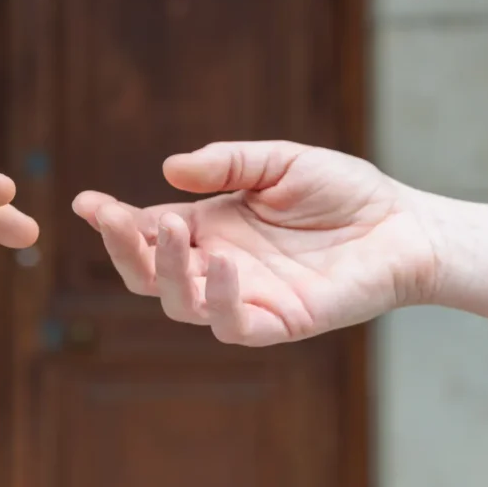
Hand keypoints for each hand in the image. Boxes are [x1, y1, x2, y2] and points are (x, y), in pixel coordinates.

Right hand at [73, 141, 439, 345]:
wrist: (403, 224)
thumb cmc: (340, 192)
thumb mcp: (278, 162)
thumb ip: (227, 164)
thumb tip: (169, 169)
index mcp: (207, 227)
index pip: (145, 229)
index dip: (112, 220)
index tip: (85, 202)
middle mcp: (214, 265)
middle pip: (146, 273)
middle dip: (123, 248)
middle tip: (115, 218)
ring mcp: (242, 297)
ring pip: (178, 302)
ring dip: (163, 270)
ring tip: (172, 228)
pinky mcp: (276, 322)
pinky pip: (231, 324)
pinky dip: (219, 299)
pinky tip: (223, 264)